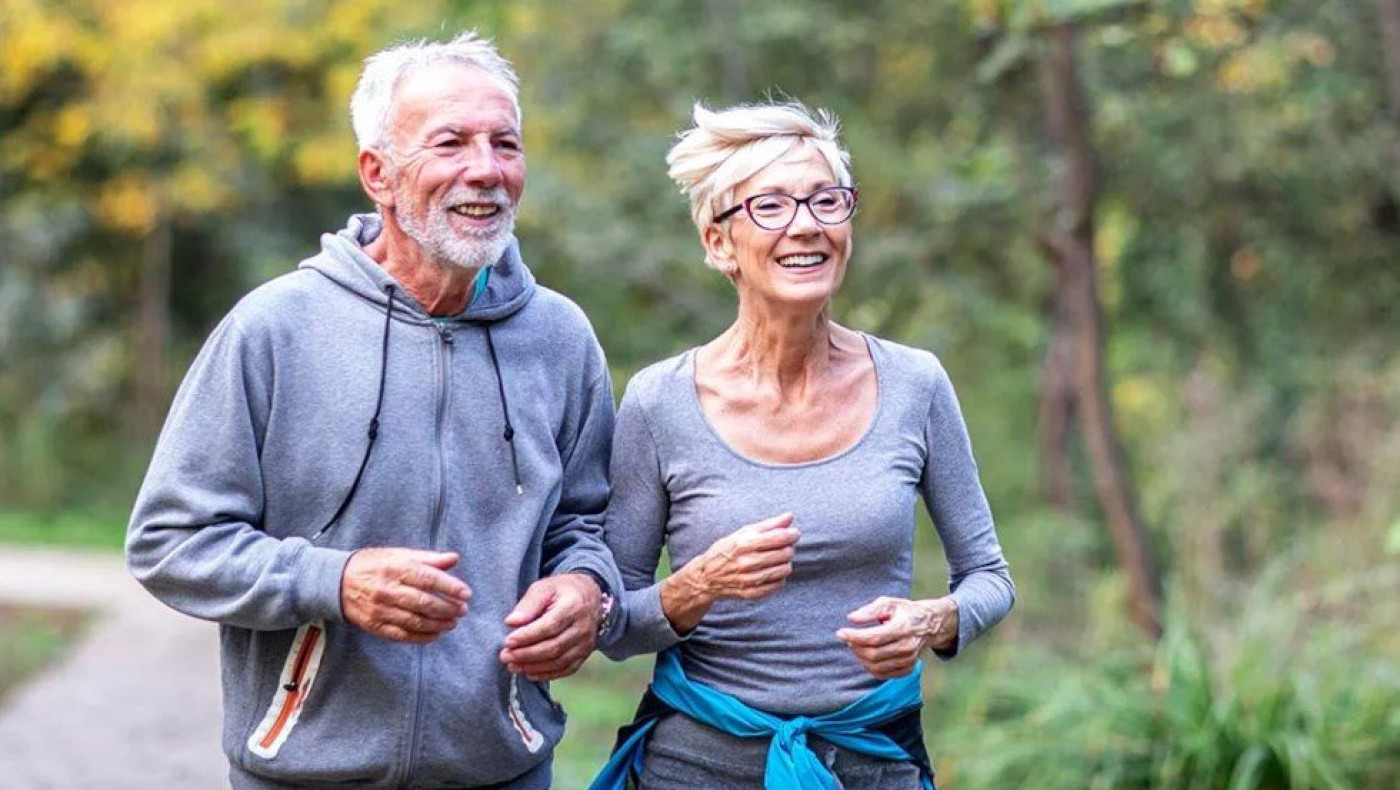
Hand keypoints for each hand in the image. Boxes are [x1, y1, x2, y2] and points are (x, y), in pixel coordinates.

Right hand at [341, 548, 470, 643]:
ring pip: (415, 621)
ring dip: (439, 624)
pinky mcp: (375, 626)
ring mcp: (381, 610)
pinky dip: (422, 637)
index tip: (466, 593)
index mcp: (395, 568)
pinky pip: (403, 635)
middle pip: (424, 603)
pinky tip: (436, 634)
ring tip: (453, 622)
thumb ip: (427, 558)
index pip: (428, 578)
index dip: (450, 587)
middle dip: (448, 608)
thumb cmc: (373, 565)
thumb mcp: (398, 555)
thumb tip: (454, 558)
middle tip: (463, 610)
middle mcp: (387, 590)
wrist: (337, 582)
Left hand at [499, 573, 600, 681]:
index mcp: (573, 606)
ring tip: (512, 665)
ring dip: (533, 666)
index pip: (549, 626)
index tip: (508, 642)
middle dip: (526, 654)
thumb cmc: (563, 591)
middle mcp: (582, 627)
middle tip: (505, 656)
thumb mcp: (544, 587)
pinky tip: (529, 672)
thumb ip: (528, 604)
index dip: (527, 636)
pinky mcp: (585, 654)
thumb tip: (511, 622)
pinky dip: (546, 674)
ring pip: (558, 661)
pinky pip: (566, 669)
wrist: (590, 596)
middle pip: (553, 647)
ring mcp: (586, 643)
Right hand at [660, 512, 798, 632]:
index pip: (778, 538)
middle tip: (785, 547)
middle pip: (783, 554)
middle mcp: (746, 562)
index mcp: (744, 544)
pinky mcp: (751, 593)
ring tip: (779, 560)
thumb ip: (768, 525)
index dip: (791, 535)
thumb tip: (790, 516)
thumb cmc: (727, 550)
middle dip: (789, 548)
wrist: (706, 576)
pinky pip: (777, 585)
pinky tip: (773, 572)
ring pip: (783, 570)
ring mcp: (749, 580)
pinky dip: (780, 578)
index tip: (794, 533)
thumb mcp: (743, 533)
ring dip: (786, 563)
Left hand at [836, 596, 958, 679]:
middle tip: (848, 638)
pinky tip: (866, 655)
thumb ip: (870, 610)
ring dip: (860, 657)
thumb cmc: (905, 611)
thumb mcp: (889, 602)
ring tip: (856, 645)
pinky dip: (870, 667)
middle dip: (855, 647)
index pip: (874, 638)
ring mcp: (908, 660)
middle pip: (873, 655)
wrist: (929, 624)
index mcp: (903, 628)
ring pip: (876, 667)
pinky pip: (883, 674)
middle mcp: (907, 647)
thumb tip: (852, 618)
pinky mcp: (907, 669)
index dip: (854, 637)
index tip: (840, 632)